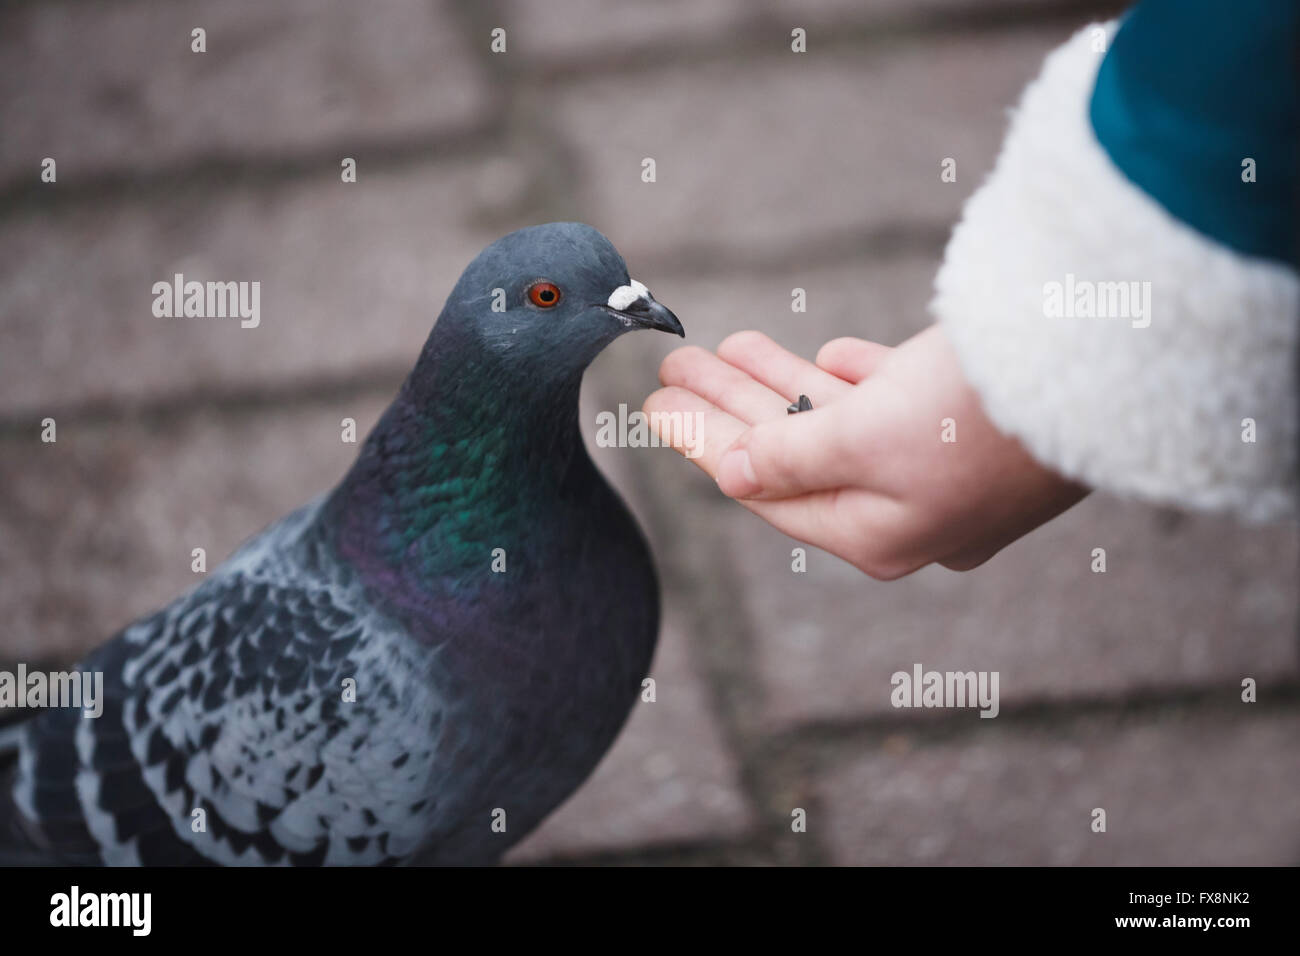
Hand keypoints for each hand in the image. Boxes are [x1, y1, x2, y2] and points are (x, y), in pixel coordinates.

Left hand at [643, 326, 1088, 578]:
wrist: (1103, 373)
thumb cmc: (978, 415)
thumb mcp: (863, 441)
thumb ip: (787, 458)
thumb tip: (729, 475)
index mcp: (875, 534)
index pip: (763, 489)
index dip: (703, 444)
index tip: (653, 407)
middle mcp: (905, 510)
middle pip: (792, 454)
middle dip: (730, 406)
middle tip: (674, 367)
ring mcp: (938, 467)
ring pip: (837, 421)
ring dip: (779, 381)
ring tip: (723, 346)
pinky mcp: (969, 422)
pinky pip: (890, 403)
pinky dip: (851, 378)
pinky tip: (820, 356)